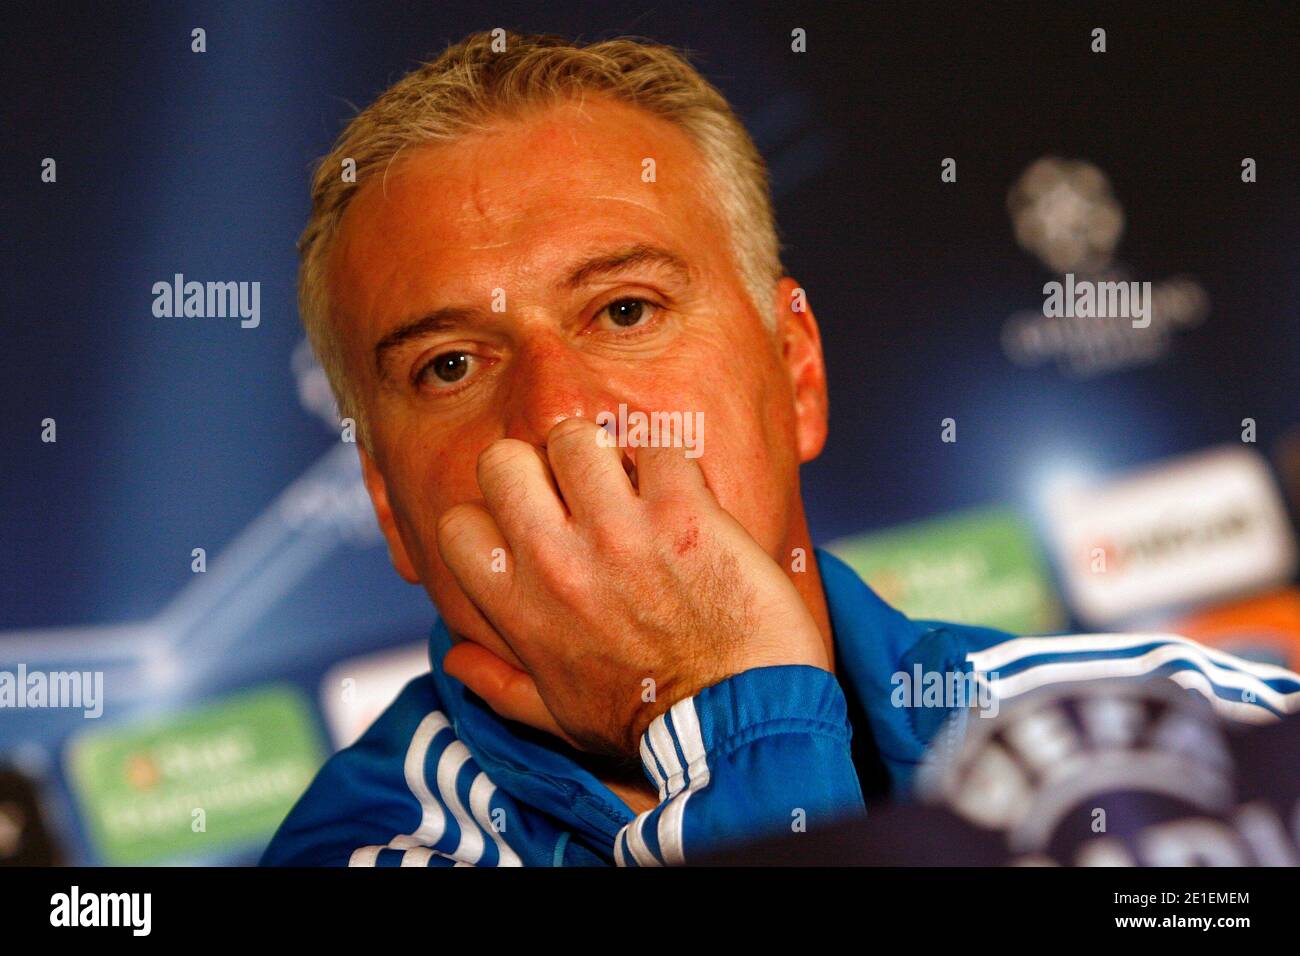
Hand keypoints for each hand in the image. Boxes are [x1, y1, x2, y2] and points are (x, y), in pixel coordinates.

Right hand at [436, 417, 828, 756]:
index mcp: (519, 608)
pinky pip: (659, 448)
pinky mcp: (681, 512)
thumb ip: (499, 684)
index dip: (493, 519)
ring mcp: (618, 530)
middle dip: (538, 468)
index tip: (530, 529)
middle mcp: (556, 560)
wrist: (739, 723)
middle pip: (503, 460)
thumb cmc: (651, 725)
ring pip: (577, 438)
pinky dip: (672, 466)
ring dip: (604, 456)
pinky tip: (684, 499)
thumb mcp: (560, 717)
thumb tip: (453, 657)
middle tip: (577, 494)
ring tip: (631, 486)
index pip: (459, 525)